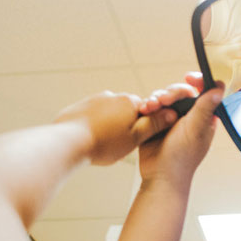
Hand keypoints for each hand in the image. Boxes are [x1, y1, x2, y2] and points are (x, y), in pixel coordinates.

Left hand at [55, 91, 177, 165]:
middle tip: (119, 145)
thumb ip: (154, 125)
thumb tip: (172, 113)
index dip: (144, 127)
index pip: (147, 111)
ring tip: (103, 145)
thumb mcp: (134, 138)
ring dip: (110, 127)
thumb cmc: (103, 144)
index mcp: (130, 102)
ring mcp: (95, 99)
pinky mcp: (80, 106)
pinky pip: (93, 116)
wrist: (67, 142)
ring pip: (110, 114)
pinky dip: (95, 127)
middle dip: (126, 126)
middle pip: (127, 112)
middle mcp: (113, 95)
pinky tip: (91, 140)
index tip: (137, 140)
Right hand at [138, 73, 222, 188]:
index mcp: (203, 117)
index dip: (197, 81)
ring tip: (150, 107)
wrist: (160, 176)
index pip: (203, 92)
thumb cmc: (181, 157)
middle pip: (180, 92)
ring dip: (156, 98)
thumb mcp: (195, 129)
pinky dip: (148, 106)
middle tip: (163, 100)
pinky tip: (144, 110)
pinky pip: (152, 108)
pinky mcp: (155, 123)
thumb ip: (205, 107)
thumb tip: (219, 87)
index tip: (189, 77)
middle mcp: (188, 116)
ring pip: (164, 98)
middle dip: (170, 92)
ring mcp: (171, 120)